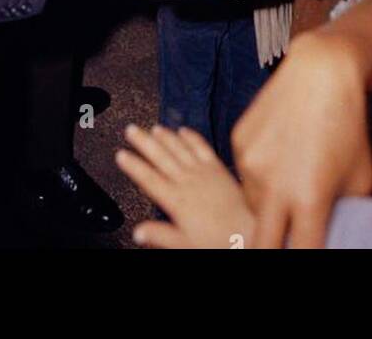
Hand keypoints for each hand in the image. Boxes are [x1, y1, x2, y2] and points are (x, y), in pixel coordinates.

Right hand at [117, 125, 254, 248]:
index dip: (133, 165)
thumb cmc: (219, 241)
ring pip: (179, 149)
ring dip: (165, 136)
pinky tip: (183, 130)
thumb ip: (160, 235)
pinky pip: (202, 147)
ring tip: (152, 127)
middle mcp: (188, 182)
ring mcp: (203, 173)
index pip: (148, 179)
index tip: (121, 154)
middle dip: (143, 142)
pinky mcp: (218, 168)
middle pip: (161, 157)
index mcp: (177, 200)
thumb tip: (138, 232)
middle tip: (131, 130)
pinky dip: (191, 137)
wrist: (250, 234)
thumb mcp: (184, 244)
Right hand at [231, 35, 371, 247]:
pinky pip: (244, 173)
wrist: (321, 72)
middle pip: (261, 245)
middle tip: (283, 244)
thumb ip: (344, 215)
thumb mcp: (360, 180)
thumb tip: (337, 237)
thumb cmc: (348, 128)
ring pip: (253, 204)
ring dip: (269, 206)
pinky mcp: (238, 141)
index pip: (299, 254)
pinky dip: (260, 175)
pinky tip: (281, 153)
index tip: (305, 253)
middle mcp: (273, 184)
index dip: (302, 258)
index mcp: (309, 199)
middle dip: (270, 250)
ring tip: (291, 181)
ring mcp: (250, 161)